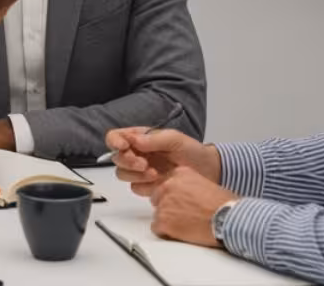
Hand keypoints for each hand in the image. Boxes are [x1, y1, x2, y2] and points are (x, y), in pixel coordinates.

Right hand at [106, 126, 220, 195]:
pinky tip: (158, 182)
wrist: (208, 172)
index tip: (124, 147)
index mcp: (140, 138)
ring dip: (135, 174)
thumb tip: (134, 140)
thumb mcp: (175, 139)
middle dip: (127, 161)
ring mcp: (141, 170)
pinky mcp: (147, 186)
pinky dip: (143, 185)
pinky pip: (135, 187)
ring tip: (155, 174)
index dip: (115, 141)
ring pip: (122, 174)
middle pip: (116, 157)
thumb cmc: (192, 151)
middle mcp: (137, 153)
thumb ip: (154, 139)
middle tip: (143, 163)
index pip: (116, 137)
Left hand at [149, 167, 238, 247]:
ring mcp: (164, 203)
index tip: (181, 203)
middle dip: (168, 207)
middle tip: (184, 216)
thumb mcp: (205, 184)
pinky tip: (182, 233)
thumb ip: (189, 186)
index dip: (173, 196)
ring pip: (158, 214)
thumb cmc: (224, 205)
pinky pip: (157, 228)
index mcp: (180, 174)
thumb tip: (184, 195)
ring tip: (187, 225)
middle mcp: (168, 185)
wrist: (228, 219)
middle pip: (158, 198)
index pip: (165, 184)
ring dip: (169, 221)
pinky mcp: (163, 220)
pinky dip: (167, 233)